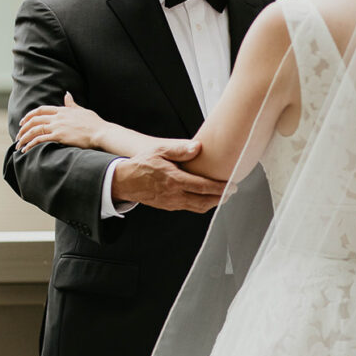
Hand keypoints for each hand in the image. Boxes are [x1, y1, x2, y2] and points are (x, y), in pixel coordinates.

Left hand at [16, 92, 100, 150]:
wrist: (101, 132)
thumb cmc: (94, 123)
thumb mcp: (82, 110)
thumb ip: (72, 104)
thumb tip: (66, 94)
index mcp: (62, 110)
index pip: (41, 110)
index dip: (30, 115)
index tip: (24, 121)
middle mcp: (57, 117)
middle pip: (35, 119)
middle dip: (24, 127)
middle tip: (18, 134)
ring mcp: (57, 126)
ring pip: (34, 129)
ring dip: (24, 137)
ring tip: (19, 144)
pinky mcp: (59, 136)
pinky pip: (40, 139)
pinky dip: (31, 144)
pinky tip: (26, 149)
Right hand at [111, 143, 225, 213]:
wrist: (123, 181)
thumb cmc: (141, 164)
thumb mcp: (159, 151)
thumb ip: (179, 150)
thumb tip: (197, 147)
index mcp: (174, 180)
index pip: (203, 187)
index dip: (219, 188)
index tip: (232, 185)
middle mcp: (174, 195)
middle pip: (204, 201)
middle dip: (220, 198)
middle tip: (231, 192)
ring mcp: (171, 203)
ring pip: (197, 207)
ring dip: (211, 203)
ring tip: (221, 196)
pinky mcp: (168, 206)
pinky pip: (188, 208)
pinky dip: (200, 204)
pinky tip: (204, 198)